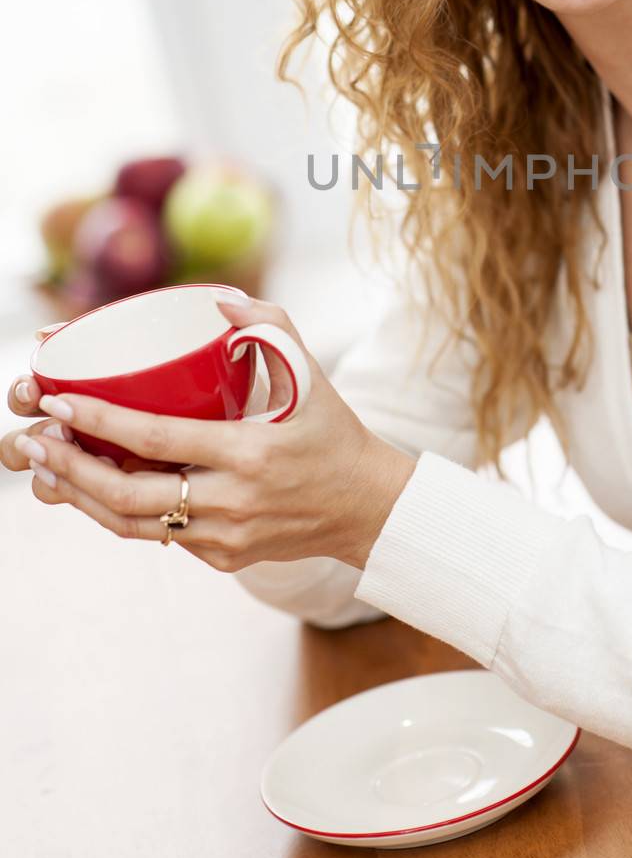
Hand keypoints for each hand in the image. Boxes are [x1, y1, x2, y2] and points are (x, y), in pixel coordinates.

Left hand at [2, 296, 416, 572]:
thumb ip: (271, 326)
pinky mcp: (223, 557)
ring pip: (132, 526)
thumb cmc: (336, 434)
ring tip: (49, 468)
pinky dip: (122, 513)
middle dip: (71, 468)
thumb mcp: (313, 376)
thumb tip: (221, 300)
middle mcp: (233, 502)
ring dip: (82, 497)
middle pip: (129, 494)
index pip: (158, 439)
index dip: (101, 420)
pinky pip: (161, 536)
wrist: (368, 508)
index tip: (60, 402)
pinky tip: (97, 488)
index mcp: (251, 453)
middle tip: (36, 441)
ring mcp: (226, 537)